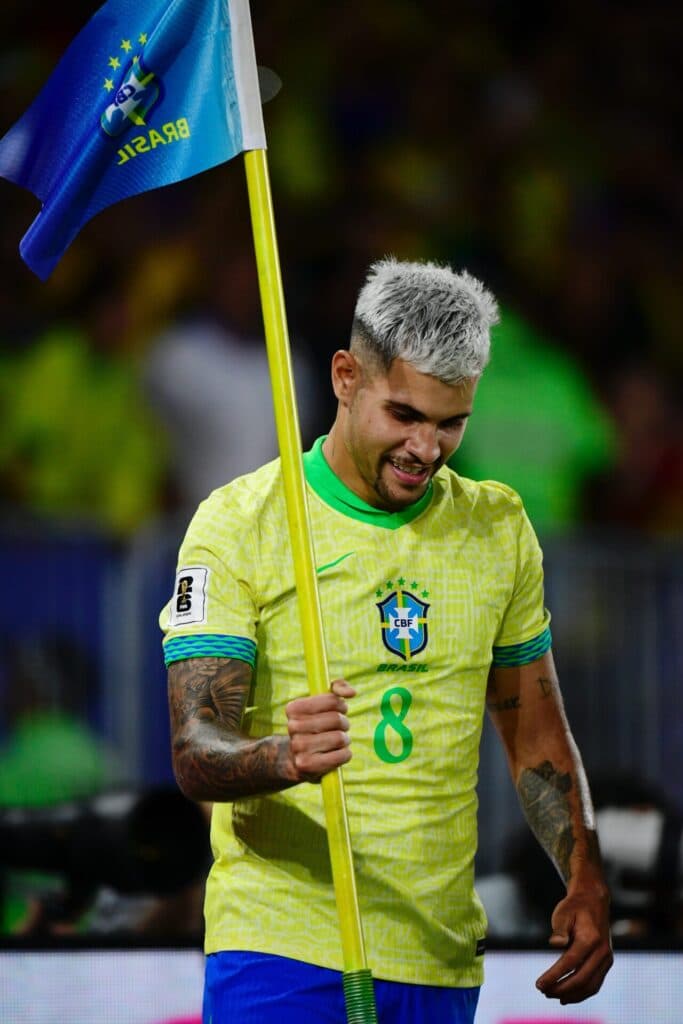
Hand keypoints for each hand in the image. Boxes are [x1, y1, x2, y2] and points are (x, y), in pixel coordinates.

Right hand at [286, 679, 355, 782]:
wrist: (296, 758)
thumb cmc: (315, 725)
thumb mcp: (322, 702)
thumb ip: (337, 687)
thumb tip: (352, 692)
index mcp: (294, 708)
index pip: (332, 700)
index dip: (341, 705)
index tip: (339, 710)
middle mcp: (293, 727)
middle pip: (336, 719)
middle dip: (343, 723)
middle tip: (338, 728)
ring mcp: (298, 747)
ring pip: (340, 738)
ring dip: (344, 740)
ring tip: (335, 743)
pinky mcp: (307, 765)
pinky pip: (342, 755)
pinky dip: (345, 754)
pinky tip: (335, 755)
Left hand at [536, 885, 612, 1003]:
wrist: (594, 901)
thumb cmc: (575, 907)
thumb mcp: (563, 912)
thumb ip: (559, 928)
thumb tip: (554, 944)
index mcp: (590, 938)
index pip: (570, 963)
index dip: (554, 976)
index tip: (539, 984)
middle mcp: (602, 951)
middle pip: (581, 979)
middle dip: (561, 989)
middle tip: (543, 992)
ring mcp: (606, 958)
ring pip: (591, 986)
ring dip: (571, 995)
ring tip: (552, 995)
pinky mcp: (607, 963)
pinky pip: (595, 984)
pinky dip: (582, 993)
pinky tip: (567, 996)